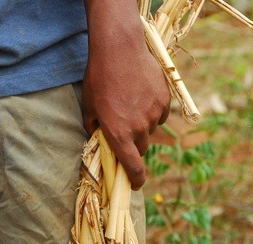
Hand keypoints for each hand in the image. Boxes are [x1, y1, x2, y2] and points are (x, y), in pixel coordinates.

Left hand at [82, 0, 169, 188]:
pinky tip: (142, 96)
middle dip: (134, 144)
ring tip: (132, 105)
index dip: (135, 179)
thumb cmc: (99, 78)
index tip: (135, 184)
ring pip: (151, 130)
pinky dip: (152, 111)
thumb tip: (98, 138)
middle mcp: (140, 128)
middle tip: (125, 129)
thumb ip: (93, 127)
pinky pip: (160, 114)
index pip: (132, 166)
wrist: (120, 49)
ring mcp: (154, 114)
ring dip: (142, 125)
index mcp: (119, 134)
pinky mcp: (164, 101)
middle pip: (142, 148)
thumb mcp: (88, 105)